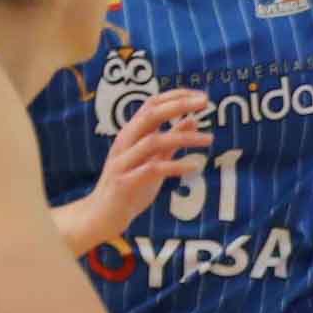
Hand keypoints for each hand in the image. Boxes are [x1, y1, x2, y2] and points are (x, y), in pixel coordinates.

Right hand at [68, 88, 210, 247]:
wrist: (103, 216)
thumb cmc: (130, 187)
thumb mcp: (154, 160)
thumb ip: (171, 142)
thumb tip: (192, 120)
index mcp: (131, 134)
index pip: (151, 104)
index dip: (175, 96)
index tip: (201, 96)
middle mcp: (125, 143)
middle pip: (150, 114)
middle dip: (178, 105)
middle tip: (205, 102)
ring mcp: (123, 161)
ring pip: (153, 140)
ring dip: (184, 137)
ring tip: (209, 139)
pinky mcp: (125, 182)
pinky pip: (151, 169)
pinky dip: (175, 166)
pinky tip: (194, 166)